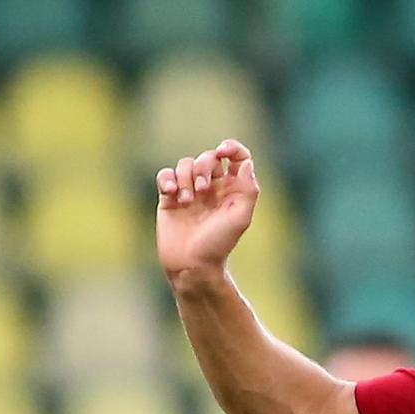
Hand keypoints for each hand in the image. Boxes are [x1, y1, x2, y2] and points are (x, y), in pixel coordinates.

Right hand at [156, 139, 262, 286]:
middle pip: (208, 158)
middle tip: (203, 191)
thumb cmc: (218, 244)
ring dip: (185, 177)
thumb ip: (249, 190)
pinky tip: (171, 194)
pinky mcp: (169, 197)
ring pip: (186, 164)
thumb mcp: (240, 218)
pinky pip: (165, 174)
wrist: (192, 265)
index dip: (232, 148)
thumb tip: (246, 163)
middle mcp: (212, 188)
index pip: (236, 157)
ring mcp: (190, 191)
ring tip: (187, 201)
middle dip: (203, 168)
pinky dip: (167, 179)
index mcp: (232, 190)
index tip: (223, 151)